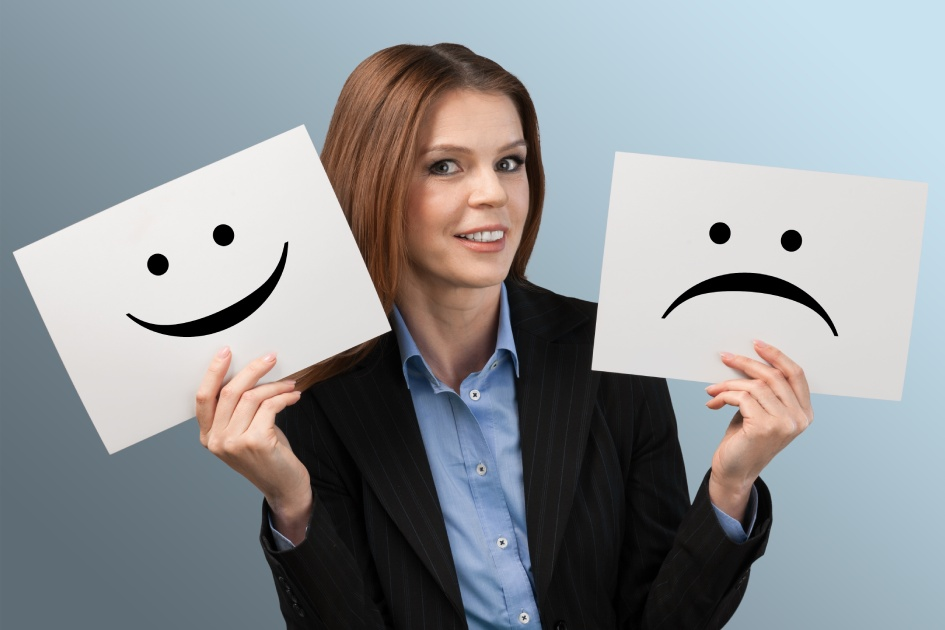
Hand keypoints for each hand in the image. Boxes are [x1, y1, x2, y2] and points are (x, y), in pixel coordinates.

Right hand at [196, 347, 311, 543]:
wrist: (284, 487)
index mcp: (208, 436)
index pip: (203, 397)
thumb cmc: (267, 456)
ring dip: (275, 386)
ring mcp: (233, 443)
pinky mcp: (255, 442)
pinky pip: (270, 406)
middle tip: (269, 358)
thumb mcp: (244, 432)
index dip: (213, 372)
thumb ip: (238, 409)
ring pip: (251, 397)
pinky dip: (284, 397)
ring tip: (289, 385)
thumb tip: (250, 373)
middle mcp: (216, 440)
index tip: (226, 352)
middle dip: (252, 369)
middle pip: (229, 391)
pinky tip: (293, 397)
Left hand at [704, 339, 812, 522]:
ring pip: (755, 386)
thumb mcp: (760, 410)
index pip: (796, 374)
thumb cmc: (745, 440)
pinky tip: (713, 403)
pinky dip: (724, 396)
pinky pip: (742, 398)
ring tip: (713, 389)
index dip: (776, 356)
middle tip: (725, 357)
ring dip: (728, 384)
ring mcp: (785, 424)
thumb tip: (746, 360)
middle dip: (746, 363)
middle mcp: (799, 418)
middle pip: (774, 376)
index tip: (756, 344)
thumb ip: (763, 390)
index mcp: (804, 412)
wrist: (734, 471)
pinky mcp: (765, 427)